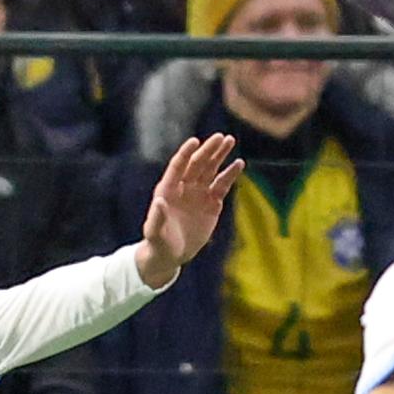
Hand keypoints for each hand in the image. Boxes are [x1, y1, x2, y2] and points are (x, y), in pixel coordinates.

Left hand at [135, 133, 241, 287]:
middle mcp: (183, 188)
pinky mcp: (212, 203)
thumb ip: (156, 218)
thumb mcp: (155, 234)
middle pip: (197, 164)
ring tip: (230, 140)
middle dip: (208, 151)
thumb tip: (159, 201)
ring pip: (210, 170)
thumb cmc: (158, 244)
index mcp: (167, 190)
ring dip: (220, 156)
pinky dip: (230, 174)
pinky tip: (239, 163)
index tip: (195, 141)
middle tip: (221, 137)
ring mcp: (198, 194)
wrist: (170, 255)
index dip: (185, 154)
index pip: (177, 167)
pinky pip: (222, 185)